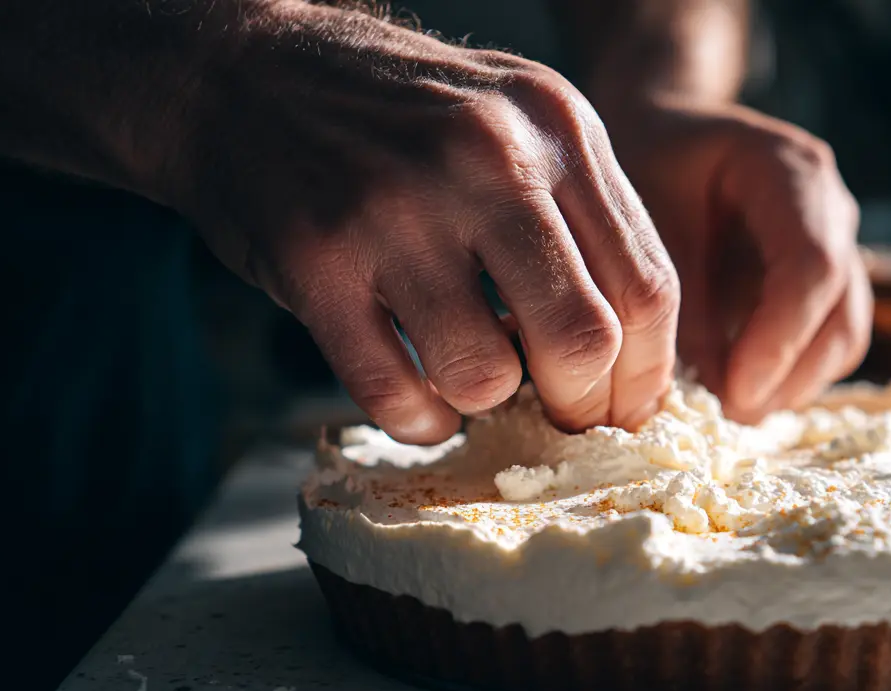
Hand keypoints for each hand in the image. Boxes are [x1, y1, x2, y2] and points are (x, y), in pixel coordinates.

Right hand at [163, 1, 678, 441]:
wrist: (244, 70)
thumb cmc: (399, 116)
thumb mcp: (517, 122)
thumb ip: (582, 214)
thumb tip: (636, 355)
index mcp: (556, 126)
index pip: (647, 286)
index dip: (646, 374)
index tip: (625, 410)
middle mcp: (487, 157)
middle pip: (583, 340)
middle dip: (579, 407)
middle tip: (558, 419)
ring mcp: (396, 207)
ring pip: (484, 376)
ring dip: (484, 405)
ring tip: (468, 380)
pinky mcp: (315, 257)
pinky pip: (392, 392)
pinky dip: (417, 420)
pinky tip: (417, 400)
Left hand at [600, 96, 870, 422]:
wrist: (664, 133)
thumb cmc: (647, 162)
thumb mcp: (645, 216)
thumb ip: (674, 299)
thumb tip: (697, 390)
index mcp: (792, 171)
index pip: (813, 265)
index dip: (779, 340)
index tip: (731, 394)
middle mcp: (832, 208)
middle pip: (841, 312)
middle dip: (785, 376)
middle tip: (722, 416)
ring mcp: (839, 245)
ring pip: (843, 337)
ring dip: (790, 386)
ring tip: (722, 408)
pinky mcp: (828, 283)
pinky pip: (828, 344)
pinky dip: (789, 377)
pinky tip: (733, 389)